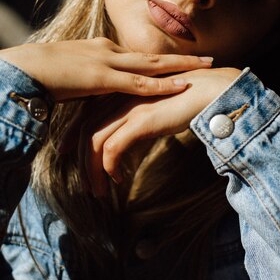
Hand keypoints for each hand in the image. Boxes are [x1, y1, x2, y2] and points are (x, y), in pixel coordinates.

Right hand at [0, 37, 213, 100]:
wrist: (23, 68)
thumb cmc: (40, 73)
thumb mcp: (69, 74)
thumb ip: (85, 81)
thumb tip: (92, 90)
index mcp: (101, 50)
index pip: (139, 55)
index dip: (162, 59)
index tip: (181, 60)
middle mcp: (110, 52)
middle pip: (154, 55)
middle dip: (183, 57)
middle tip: (208, 57)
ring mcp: (108, 63)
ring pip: (154, 65)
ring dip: (182, 66)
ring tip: (206, 66)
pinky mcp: (103, 78)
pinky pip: (139, 83)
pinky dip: (163, 84)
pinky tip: (182, 85)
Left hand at [63, 66, 240, 195]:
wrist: (211, 88)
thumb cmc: (187, 96)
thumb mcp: (154, 104)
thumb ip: (138, 114)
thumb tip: (130, 133)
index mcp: (120, 89)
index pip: (87, 112)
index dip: (75, 134)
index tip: (69, 151)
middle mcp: (119, 97)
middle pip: (85, 128)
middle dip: (79, 157)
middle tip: (83, 181)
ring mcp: (128, 108)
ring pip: (94, 141)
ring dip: (91, 169)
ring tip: (98, 191)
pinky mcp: (140, 121)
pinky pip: (113, 148)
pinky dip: (110, 167)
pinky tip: (118, 179)